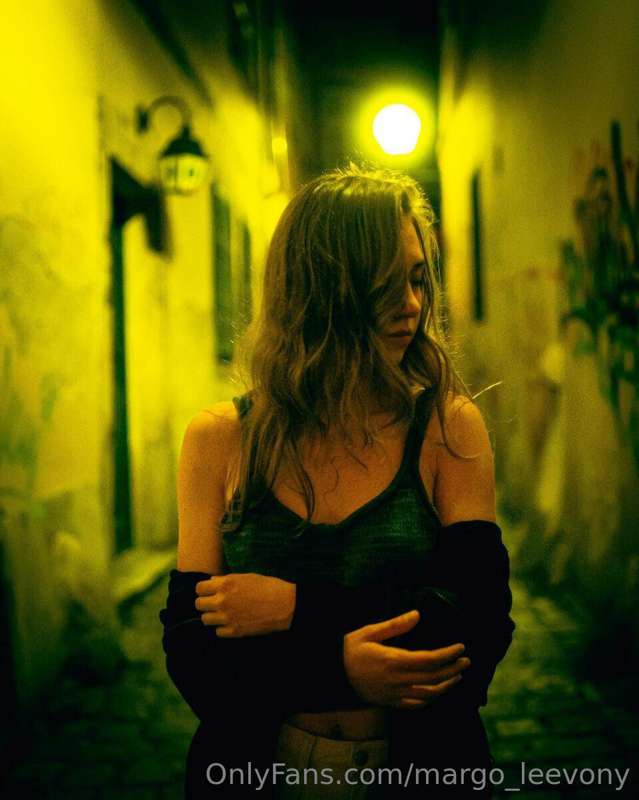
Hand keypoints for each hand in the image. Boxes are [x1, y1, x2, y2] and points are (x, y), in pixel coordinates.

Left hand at [195, 573, 295, 636]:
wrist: (284, 605)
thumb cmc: (268, 586)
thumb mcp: (247, 577)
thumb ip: (227, 580)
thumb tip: (212, 581)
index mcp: (225, 584)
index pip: (199, 588)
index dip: (203, 589)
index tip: (208, 591)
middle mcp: (222, 601)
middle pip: (199, 604)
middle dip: (205, 603)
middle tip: (214, 603)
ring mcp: (227, 618)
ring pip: (205, 619)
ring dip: (212, 616)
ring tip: (222, 613)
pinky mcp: (234, 631)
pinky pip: (218, 632)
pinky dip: (222, 628)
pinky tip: (231, 622)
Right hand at [343, 610, 470, 708]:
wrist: (332, 675)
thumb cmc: (349, 650)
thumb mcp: (369, 632)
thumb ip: (395, 625)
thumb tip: (417, 614)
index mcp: (393, 660)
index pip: (429, 660)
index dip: (448, 654)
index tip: (461, 647)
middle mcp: (397, 680)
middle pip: (433, 678)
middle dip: (453, 669)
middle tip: (467, 660)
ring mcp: (394, 694)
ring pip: (428, 695)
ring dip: (447, 686)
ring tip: (458, 676)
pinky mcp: (390, 703)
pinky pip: (416, 705)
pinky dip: (431, 700)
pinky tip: (438, 692)